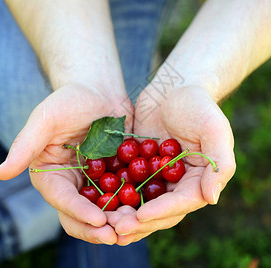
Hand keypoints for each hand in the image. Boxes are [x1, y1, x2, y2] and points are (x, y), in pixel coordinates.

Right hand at [0, 83, 132, 244]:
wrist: (98, 91)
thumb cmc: (69, 100)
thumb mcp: (46, 118)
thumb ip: (26, 145)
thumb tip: (0, 173)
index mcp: (52, 175)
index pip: (62, 200)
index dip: (79, 213)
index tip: (99, 220)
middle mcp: (73, 184)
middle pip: (84, 214)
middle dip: (100, 227)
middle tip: (120, 233)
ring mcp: (97, 181)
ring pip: (107, 209)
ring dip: (120, 219)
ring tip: (138, 223)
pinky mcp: (117, 174)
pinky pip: (126, 193)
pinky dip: (136, 202)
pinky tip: (149, 206)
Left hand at [107, 84, 235, 244]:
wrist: (173, 88)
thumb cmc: (197, 104)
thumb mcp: (214, 128)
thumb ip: (220, 163)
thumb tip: (211, 198)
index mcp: (198, 179)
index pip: (181, 203)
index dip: (161, 212)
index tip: (140, 217)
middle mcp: (177, 183)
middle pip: (159, 210)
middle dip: (139, 221)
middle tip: (116, 228)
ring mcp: (157, 176)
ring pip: (140, 202)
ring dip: (124, 214)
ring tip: (104, 221)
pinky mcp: (139, 166)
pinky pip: (126, 183)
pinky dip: (114, 194)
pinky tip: (97, 200)